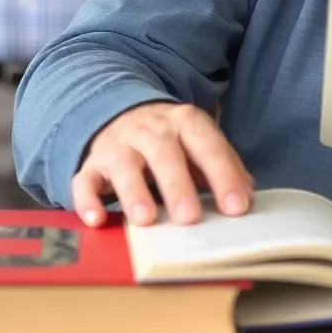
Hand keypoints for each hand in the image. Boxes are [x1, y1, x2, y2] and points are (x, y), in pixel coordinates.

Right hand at [72, 101, 253, 228]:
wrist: (122, 113)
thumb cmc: (170, 140)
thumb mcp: (198, 143)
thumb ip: (223, 166)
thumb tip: (247, 195)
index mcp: (185, 122)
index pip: (208, 146)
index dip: (224, 175)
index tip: (236, 207)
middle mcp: (151, 129)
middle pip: (165, 154)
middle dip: (178, 186)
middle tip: (190, 218)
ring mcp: (118, 145)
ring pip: (124, 165)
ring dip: (135, 193)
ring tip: (146, 220)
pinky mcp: (91, 164)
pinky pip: (84, 180)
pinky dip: (87, 200)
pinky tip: (96, 219)